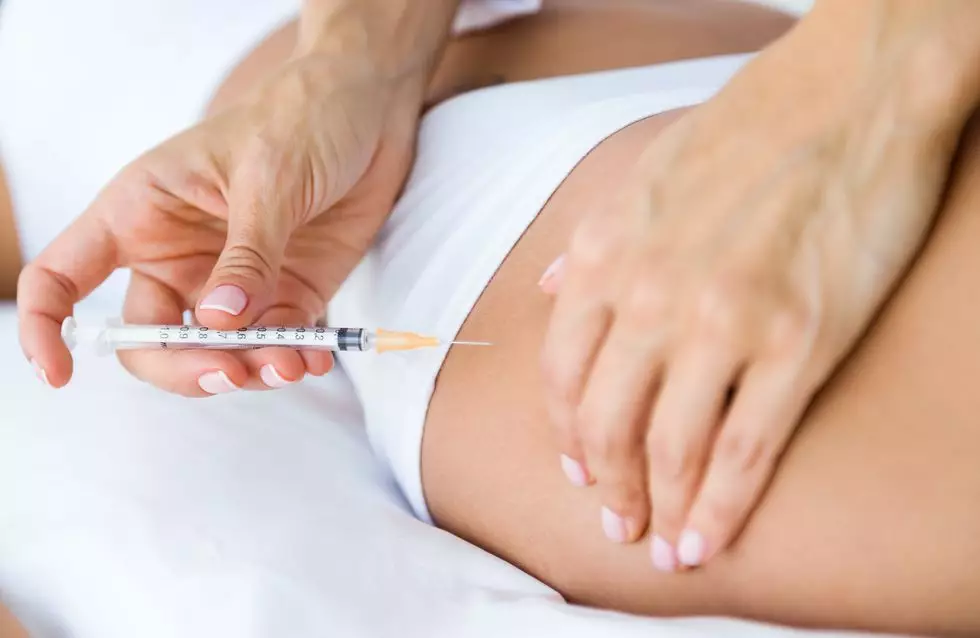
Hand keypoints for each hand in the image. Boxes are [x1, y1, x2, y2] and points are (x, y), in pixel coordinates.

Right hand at [18, 52, 422, 394]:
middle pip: (149, 340)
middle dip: (185, 367)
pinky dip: (293, 359)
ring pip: (218, 353)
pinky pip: (278, 343)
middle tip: (232, 372)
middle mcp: (177, 256)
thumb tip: (218, 323)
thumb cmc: (301, 119)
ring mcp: (232, 282)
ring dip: (250, 371)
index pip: (64, 276)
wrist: (368, 111)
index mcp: (141, 213)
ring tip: (292, 364)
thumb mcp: (268, 178)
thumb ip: (246, 255)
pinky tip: (314, 358)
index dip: (48, 328)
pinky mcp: (286, 293)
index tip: (62, 374)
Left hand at [539, 14, 979, 569]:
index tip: (579, 472)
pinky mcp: (797, 342)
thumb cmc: (742, 131)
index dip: (567, 439)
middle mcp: (649, 297)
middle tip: (617, 525)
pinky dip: (721, 509)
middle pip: (606, 426)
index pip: (560, 377)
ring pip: (671, 450)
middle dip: (609, 489)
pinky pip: (745, 450)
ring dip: (662, 512)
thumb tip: (550, 294)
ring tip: (666, 547)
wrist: (844, 94)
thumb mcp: (636, 178)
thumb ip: (586, 247)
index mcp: (603, 258)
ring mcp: (721, 323)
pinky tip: (710, 539)